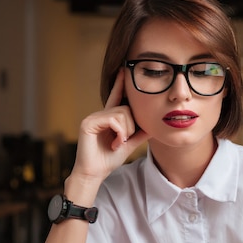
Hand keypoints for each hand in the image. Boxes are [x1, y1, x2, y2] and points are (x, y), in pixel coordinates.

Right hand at [70, 69, 148, 184]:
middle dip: (131, 126)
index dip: (120, 83)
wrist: (95, 173)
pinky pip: (113, 120)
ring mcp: (92, 117)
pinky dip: (119, 133)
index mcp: (109, 118)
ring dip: (125, 132)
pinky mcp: (88, 123)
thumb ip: (140, 132)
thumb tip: (154, 124)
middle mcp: (100, 114)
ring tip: (118, 143)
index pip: (116, 97)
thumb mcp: (129, 143)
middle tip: (123, 140)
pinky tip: (115, 143)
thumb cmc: (109, 159)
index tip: (124, 69)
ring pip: (121, 114)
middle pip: (126, 109)